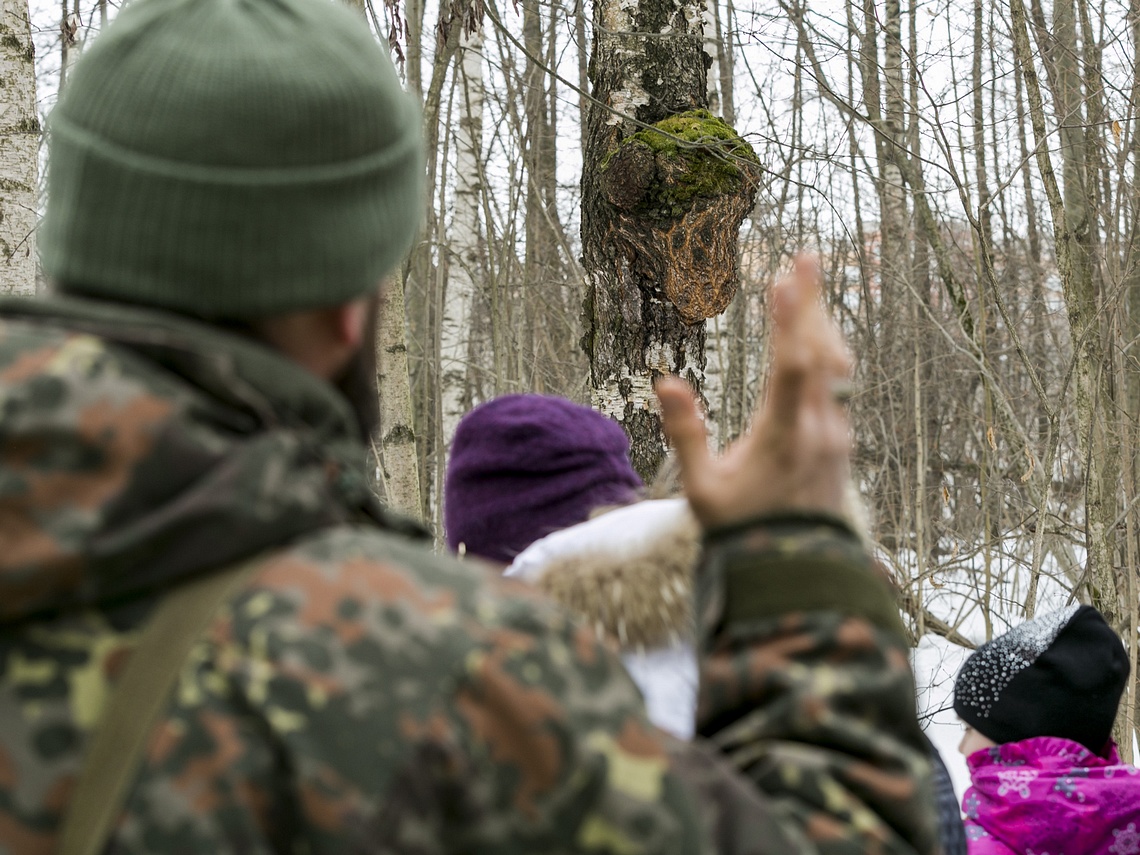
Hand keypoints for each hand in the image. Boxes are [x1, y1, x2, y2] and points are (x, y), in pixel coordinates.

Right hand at [656, 255, 852, 529]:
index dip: (789, 321)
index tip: (784, 277)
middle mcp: (820, 429)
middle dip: (812, 301)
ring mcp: (837, 434)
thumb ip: (686, 434)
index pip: (792, 368)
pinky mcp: (841, 440)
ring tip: (809, 283)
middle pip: (822, 353)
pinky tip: (817, 332)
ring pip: (837, 366)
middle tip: (806, 254)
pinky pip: (840, 382)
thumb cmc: (741, 529)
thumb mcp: (702, 488)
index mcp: (785, 437)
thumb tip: (666, 382)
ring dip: (822, 321)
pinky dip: (827, 348)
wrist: (792, 568)